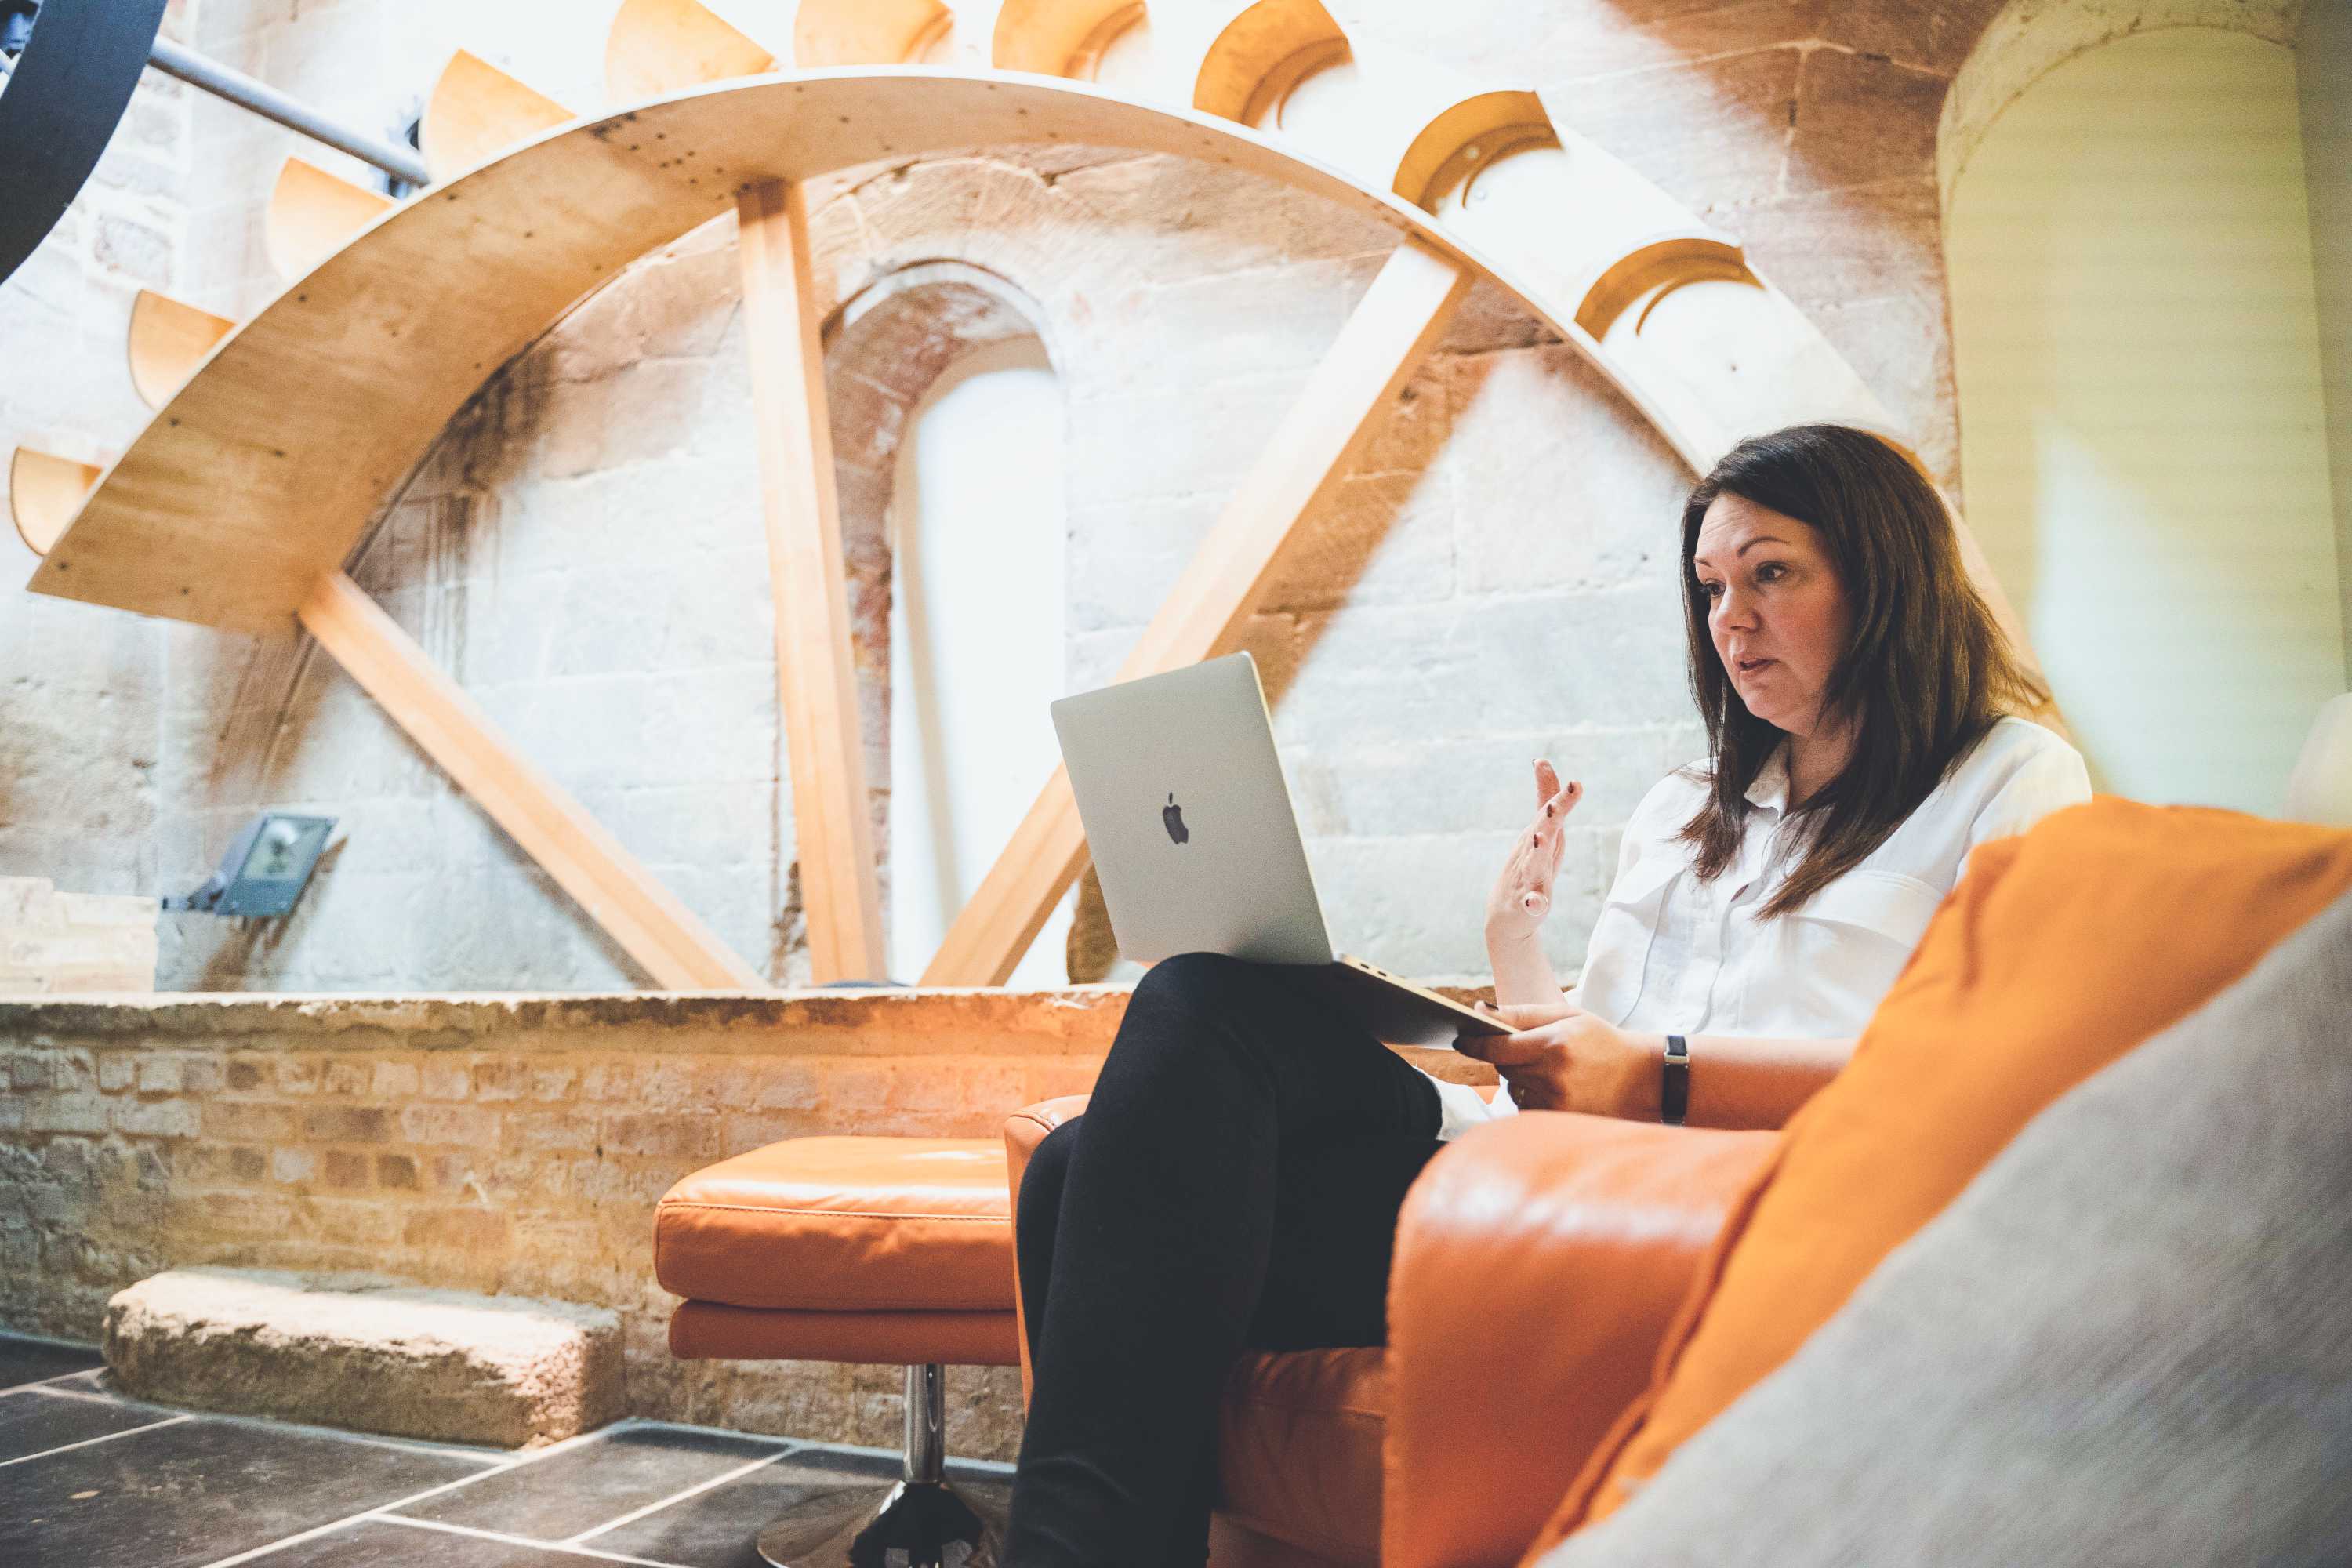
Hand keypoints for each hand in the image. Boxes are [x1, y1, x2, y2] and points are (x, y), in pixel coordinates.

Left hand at [1454, 1000, 1658, 1119]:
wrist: (1643, 1078)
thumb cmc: (1601, 1040)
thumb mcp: (1565, 1016)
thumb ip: (1520, 1013)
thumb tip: (1478, 1011)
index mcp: (1554, 1045)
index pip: (1497, 1048)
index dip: (1474, 1043)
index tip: (1460, 1038)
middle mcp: (1554, 1077)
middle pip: (1504, 1067)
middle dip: (1507, 1056)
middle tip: (1528, 1048)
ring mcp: (1557, 1103)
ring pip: (1513, 1088)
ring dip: (1520, 1077)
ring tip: (1552, 1068)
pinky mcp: (1560, 1121)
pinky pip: (1527, 1105)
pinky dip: (1532, 1095)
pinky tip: (1557, 1087)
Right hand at [1483, 759, 1581, 943]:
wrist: (1504, 918)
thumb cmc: (1528, 869)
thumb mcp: (1541, 833)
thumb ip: (1547, 800)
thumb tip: (1542, 761)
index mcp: (1538, 837)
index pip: (1547, 809)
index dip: (1551, 788)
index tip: (1543, 763)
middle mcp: (1530, 854)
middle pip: (1544, 830)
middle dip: (1552, 813)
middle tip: (1561, 796)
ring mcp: (1527, 880)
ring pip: (1534, 863)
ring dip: (1537, 850)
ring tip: (1541, 836)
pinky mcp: (1527, 906)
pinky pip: (1531, 904)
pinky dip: (1533, 902)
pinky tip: (1536, 902)